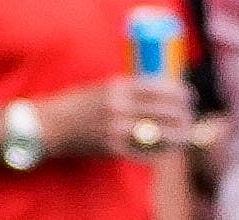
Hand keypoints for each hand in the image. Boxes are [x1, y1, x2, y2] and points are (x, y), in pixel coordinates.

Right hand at [33, 74, 193, 161]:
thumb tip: (163, 90)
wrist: (48, 125)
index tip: (190, 96)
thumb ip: (132, 89)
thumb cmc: (79, 103)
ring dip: (176, 134)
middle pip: (163, 110)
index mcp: (120, 87)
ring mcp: (114, 128)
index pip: (161, 88)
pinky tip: (166, 150)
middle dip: (182, 113)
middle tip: (191, 116)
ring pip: (156, 132)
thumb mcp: (106, 87)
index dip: (180, 93)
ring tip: (186, 134)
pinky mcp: (109, 148)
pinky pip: (140, 151)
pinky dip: (156, 151)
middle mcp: (119, 106)